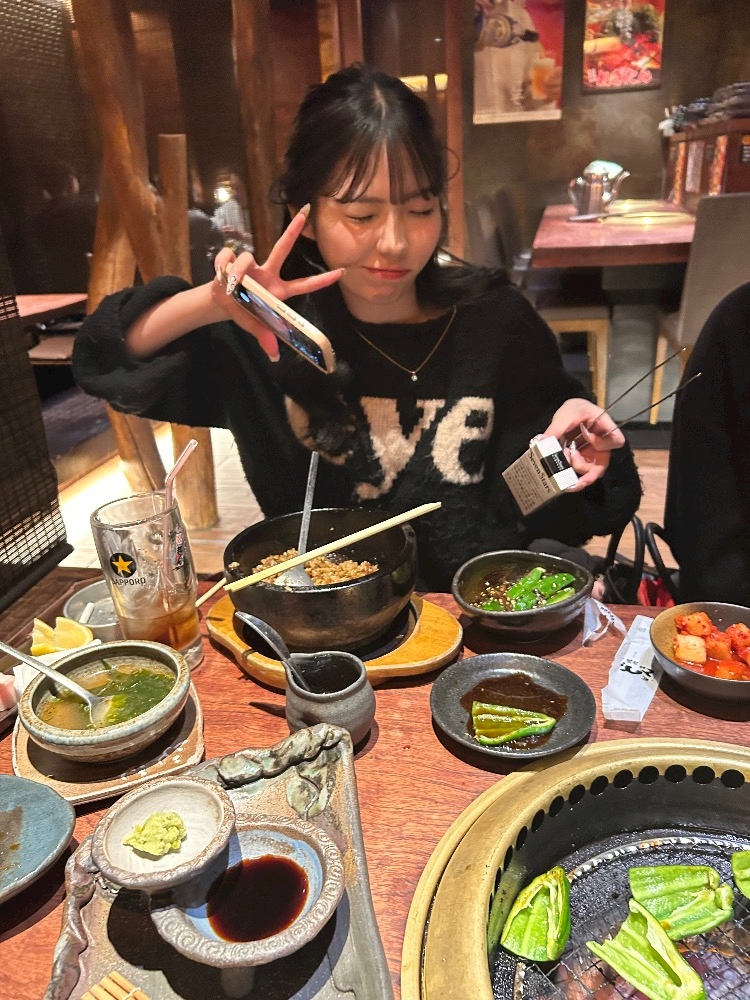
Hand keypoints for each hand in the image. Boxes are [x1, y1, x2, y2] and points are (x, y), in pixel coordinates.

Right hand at [210, 205, 342, 360]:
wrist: (220, 302)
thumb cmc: (243, 312)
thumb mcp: (254, 326)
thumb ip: (265, 338)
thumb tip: (273, 356)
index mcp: (278, 291)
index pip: (304, 285)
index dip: (322, 280)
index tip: (341, 272)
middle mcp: (269, 272)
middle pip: (283, 247)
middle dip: (293, 229)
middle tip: (306, 211)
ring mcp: (252, 263)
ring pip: (245, 258)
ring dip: (234, 272)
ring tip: (229, 285)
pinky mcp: (234, 257)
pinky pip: (227, 257)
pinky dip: (221, 266)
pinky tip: (219, 274)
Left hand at [543, 398, 625, 491]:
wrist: (570, 412)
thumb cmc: (575, 409)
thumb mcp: (567, 413)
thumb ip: (557, 427)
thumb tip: (543, 441)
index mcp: (605, 427)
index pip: (616, 440)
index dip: (604, 444)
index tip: (588, 437)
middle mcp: (602, 444)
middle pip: (602, 464)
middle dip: (588, 476)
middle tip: (574, 484)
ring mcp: (593, 453)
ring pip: (589, 470)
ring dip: (574, 468)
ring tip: (563, 456)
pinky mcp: (583, 458)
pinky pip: (578, 468)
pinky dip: (568, 467)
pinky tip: (560, 458)